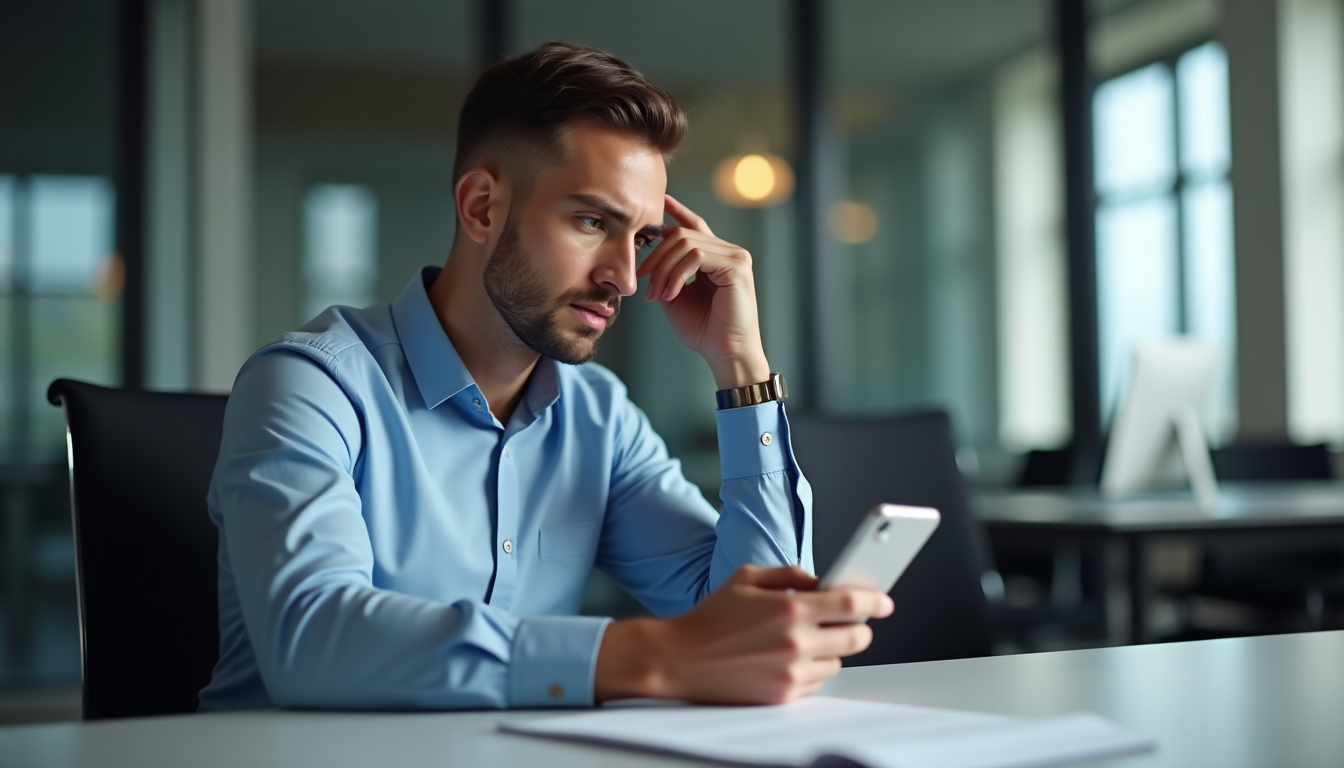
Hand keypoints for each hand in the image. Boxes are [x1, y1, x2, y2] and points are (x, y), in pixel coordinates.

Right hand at [594, 565, 894, 704]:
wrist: (679, 660)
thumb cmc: (711, 618)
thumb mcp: (747, 577)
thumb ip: (789, 574)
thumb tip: (821, 580)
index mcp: (789, 608)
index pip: (851, 604)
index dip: (875, 601)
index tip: (884, 601)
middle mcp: (795, 642)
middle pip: (857, 637)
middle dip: (858, 627)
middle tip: (848, 620)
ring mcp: (791, 672)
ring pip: (839, 661)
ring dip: (832, 649)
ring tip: (803, 639)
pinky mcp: (784, 695)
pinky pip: (818, 682)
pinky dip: (812, 669)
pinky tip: (788, 658)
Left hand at [636, 195, 770, 389]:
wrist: (725, 353)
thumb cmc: (703, 330)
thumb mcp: (675, 297)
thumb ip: (666, 273)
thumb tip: (649, 258)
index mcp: (716, 257)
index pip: (695, 225)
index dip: (676, 211)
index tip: (659, 201)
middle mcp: (729, 252)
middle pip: (682, 234)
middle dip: (656, 257)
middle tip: (643, 282)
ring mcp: (736, 257)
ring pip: (686, 243)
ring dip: (663, 269)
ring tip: (657, 295)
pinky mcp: (737, 267)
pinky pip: (697, 256)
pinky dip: (677, 274)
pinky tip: (671, 294)